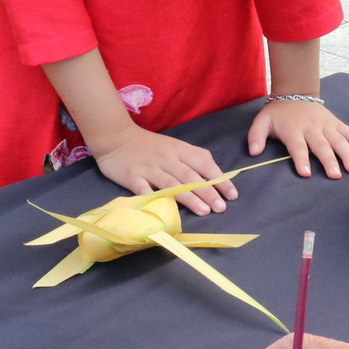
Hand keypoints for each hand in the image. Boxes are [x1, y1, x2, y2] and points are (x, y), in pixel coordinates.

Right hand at [90, 126, 238, 216]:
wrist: (116, 137)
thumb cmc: (149, 146)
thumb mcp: (174, 146)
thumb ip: (191, 160)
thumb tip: (214, 180)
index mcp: (179, 150)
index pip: (204, 163)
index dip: (219, 179)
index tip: (232, 194)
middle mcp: (167, 159)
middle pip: (191, 176)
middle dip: (208, 192)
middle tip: (222, 207)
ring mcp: (149, 168)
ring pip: (173, 184)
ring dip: (190, 198)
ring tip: (204, 211)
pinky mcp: (132, 177)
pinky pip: (144, 190)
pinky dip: (155, 199)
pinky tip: (165, 211)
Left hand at [246, 100, 348, 179]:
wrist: (296, 92)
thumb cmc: (278, 113)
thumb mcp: (262, 121)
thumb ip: (256, 136)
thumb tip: (253, 152)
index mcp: (293, 129)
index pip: (297, 146)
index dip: (301, 158)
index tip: (305, 172)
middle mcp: (312, 128)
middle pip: (321, 145)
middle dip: (328, 160)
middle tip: (335, 175)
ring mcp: (327, 125)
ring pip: (339, 140)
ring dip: (347, 154)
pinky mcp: (336, 124)